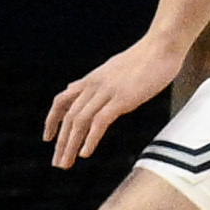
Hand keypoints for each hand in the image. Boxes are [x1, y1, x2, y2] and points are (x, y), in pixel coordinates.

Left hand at [41, 30, 188, 166]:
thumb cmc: (144, 59)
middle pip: (68, 116)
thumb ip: (96, 82)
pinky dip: (90, 138)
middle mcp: (94, 85)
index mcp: (91, 80)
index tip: (48, 138)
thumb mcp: (113, 69)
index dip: (52, 120)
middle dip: (61, 142)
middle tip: (58, 162)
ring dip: (71, 145)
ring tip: (67, 163)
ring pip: (80, 121)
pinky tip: (85, 153)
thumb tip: (79, 87)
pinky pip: (100, 121)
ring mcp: (107, 91)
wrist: (161, 46)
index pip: (61, 101)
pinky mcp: (122, 98)